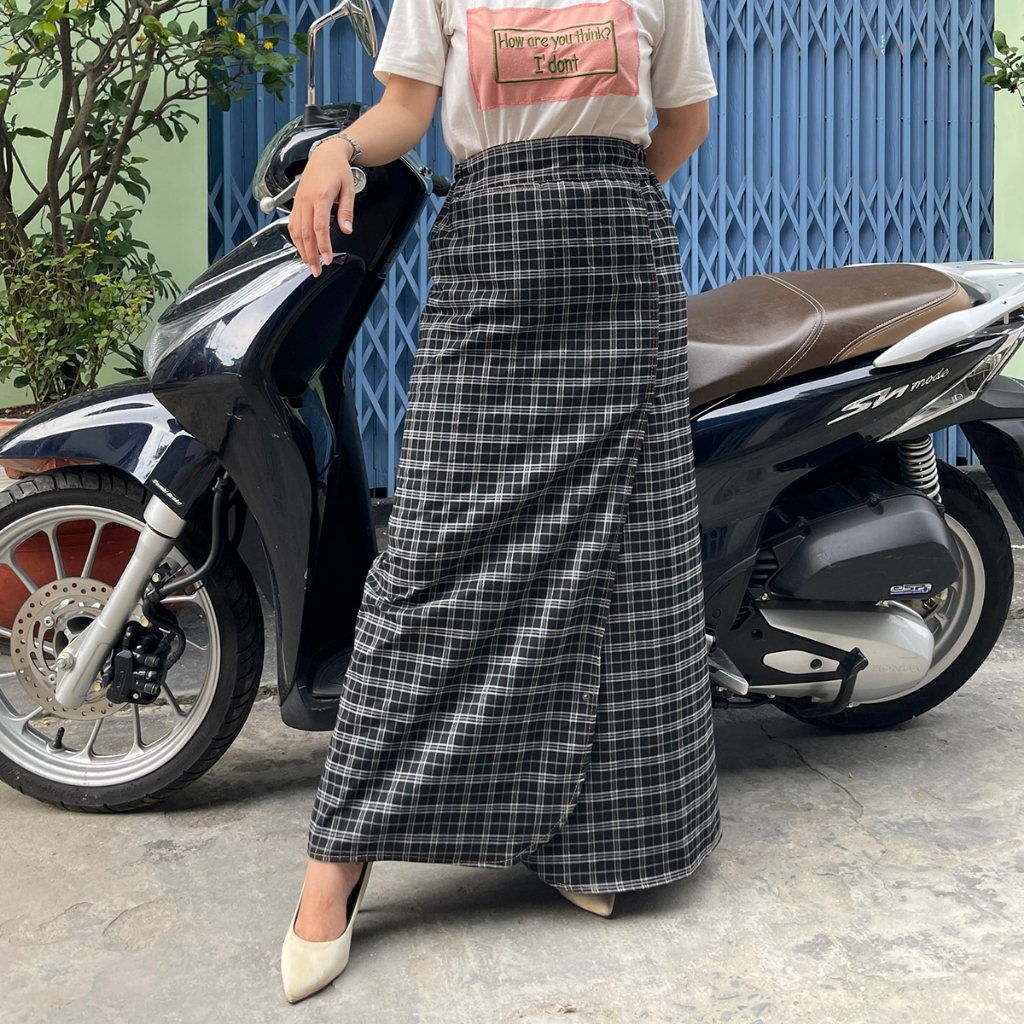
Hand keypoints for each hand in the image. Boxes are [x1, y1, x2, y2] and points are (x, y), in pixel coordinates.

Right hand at [288, 136, 356, 276]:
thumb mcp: (349, 189)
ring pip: (296, 231)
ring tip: (309, 264)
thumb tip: (346, 229)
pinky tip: (301, 249)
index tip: (327, 259)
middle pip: (305, 233)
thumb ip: (347, 211)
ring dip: (301, 250)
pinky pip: (292, 224)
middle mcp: (306, 200)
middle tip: (316, 270)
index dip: (323, 246)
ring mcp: (298, 201)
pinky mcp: (295, 202)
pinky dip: (296, 239)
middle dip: (310, 255)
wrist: (325, 154)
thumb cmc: (337, 169)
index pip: (319, 227)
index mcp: (320, 196)